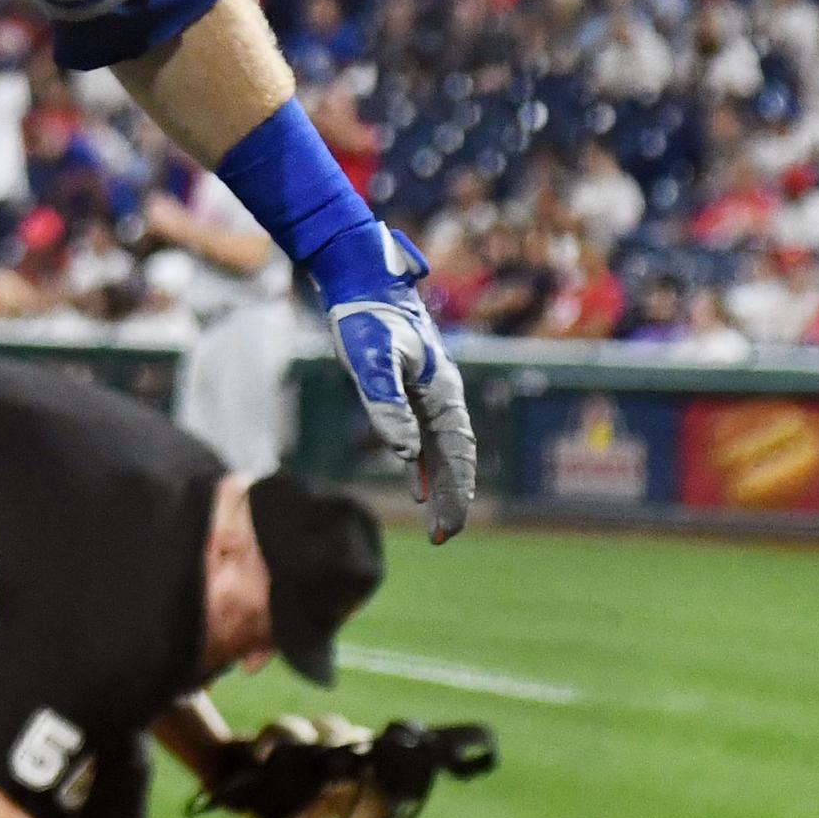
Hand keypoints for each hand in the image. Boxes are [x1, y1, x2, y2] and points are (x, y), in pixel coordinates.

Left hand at [325, 225, 475, 542]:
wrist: (361, 280)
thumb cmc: (365, 319)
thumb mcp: (371, 363)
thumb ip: (387, 406)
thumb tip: (405, 455)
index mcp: (443, 392)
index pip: (457, 453)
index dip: (457, 491)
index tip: (449, 526)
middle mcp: (442, 395)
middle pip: (456, 457)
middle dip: (454, 498)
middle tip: (444, 537)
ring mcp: (428, 392)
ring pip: (442, 449)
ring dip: (441, 485)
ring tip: (437, 523)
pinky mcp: (410, 388)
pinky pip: (425, 435)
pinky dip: (424, 462)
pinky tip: (417, 483)